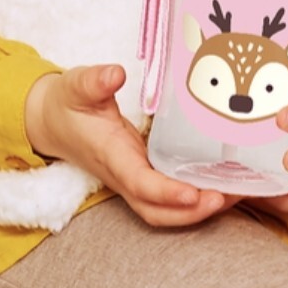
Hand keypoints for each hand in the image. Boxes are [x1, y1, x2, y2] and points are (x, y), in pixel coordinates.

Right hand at [24, 64, 229, 226]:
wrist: (53, 120)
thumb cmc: (68, 103)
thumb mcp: (77, 85)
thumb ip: (95, 81)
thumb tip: (115, 74)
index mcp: (111, 155)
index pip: (140, 183)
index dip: (167, 192)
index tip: (193, 193)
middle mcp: (123, 174)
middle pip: (157, 210)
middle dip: (190, 212)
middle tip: (226, 197)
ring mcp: (132, 178)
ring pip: (163, 209)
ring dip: (196, 210)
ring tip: (234, 194)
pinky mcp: (140, 173)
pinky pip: (167, 196)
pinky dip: (193, 198)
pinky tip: (220, 183)